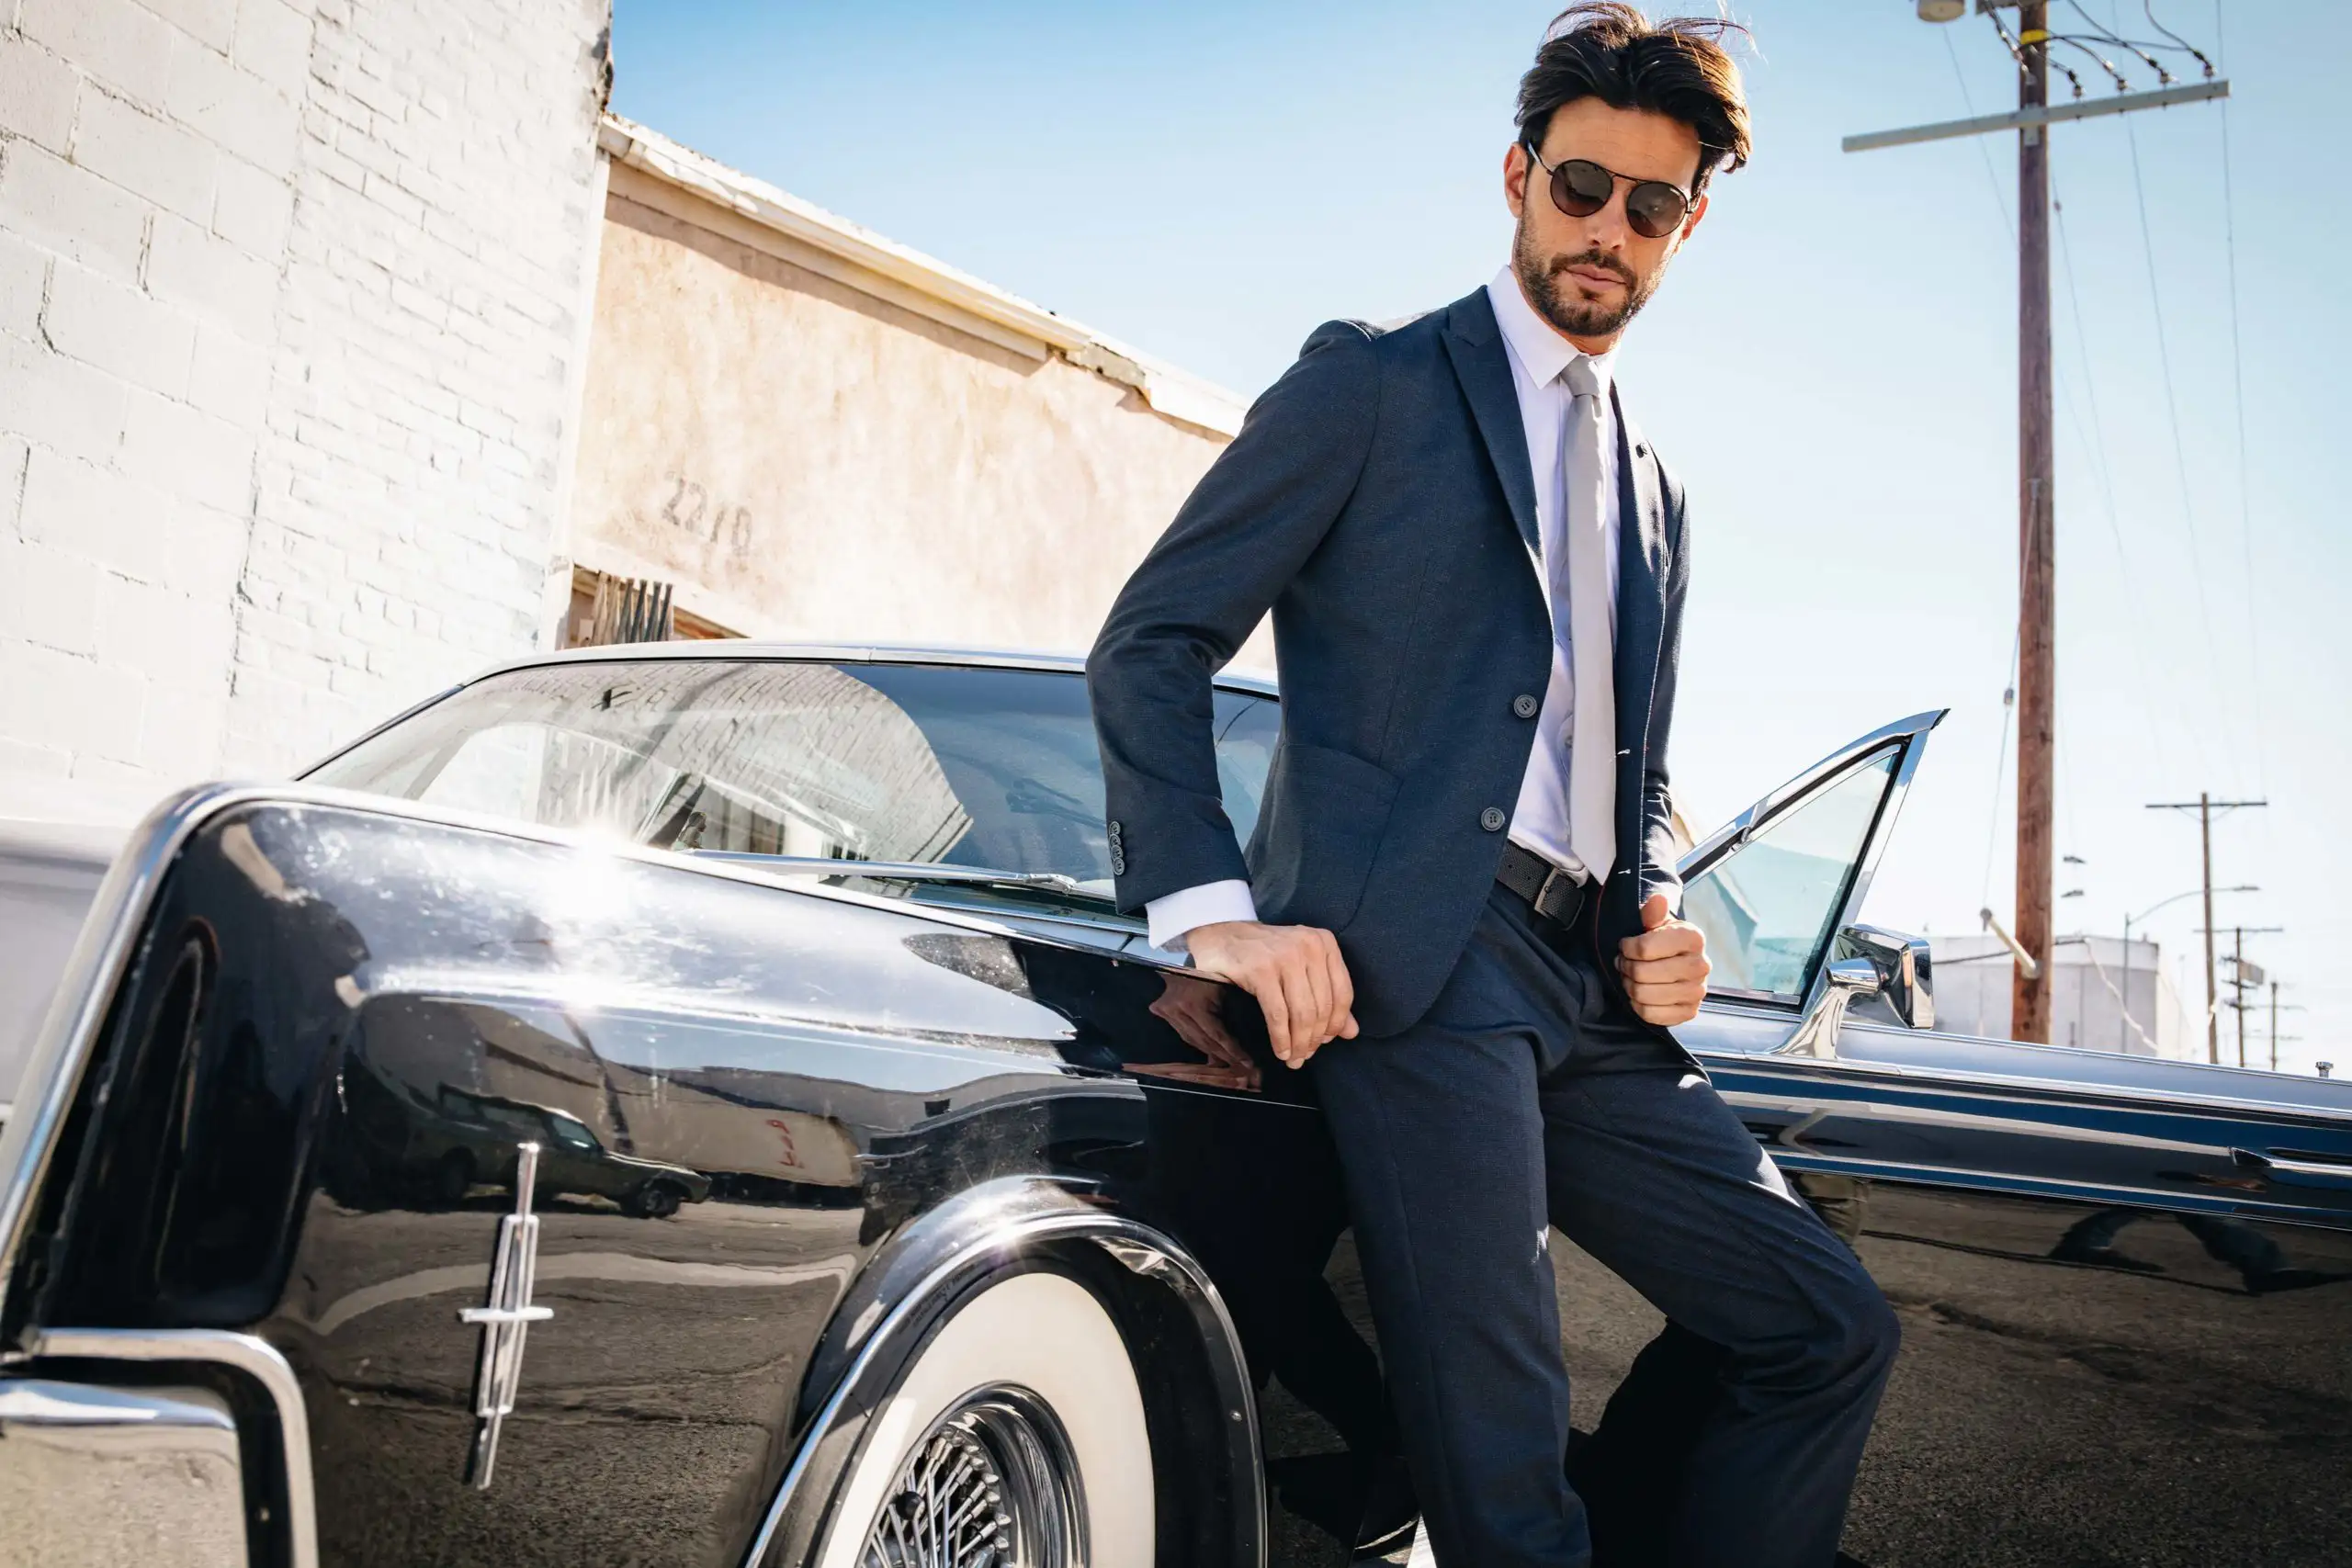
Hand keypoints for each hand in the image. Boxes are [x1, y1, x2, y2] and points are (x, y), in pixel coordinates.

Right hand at [1140, 973, 1261, 1091]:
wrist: (1193, 948)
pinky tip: (1212, 1052)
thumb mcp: (1226, 985)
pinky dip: (1199, 1042)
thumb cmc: (1215, 965)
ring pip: (1193, 1040)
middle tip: (1242, 1067)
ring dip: (1211, 1053)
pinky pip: (1183, 1033)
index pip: (1217, 1035)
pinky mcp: (1161, 1010)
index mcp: (1195, 1003)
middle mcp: (1178, 1009)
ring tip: (1229, 1062)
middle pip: (1204, 1041)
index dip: (1233, 1051)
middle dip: (1224, 1057)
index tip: (1247, 1062)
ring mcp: (1167, 1010)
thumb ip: (1236, 1009)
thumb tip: (1256, 1035)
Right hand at [1184, 920, 1358, 1068]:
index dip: (1336, 1024)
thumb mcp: (1302, 968)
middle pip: (1322, 1006)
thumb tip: (1352, 1033)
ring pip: (1302, 1013)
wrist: (1220, 938)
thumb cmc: (1264, 955)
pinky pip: (1278, 1014)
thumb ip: (1329, 996)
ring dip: (1299, 1042)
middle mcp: (1308, 946)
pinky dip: (1281, 1038)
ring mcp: (1284, 956)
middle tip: (1306, 1056)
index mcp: (1324, 942)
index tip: (1326, 1042)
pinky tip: (1280, 1050)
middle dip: (1315, 1038)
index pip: (1342, 992)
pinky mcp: (1261, 970)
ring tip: (1293, 1058)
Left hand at [1616, 891, 1709, 1026]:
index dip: (1627, 948)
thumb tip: (1658, 900)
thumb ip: (1653, 912)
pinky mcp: (1689, 1012)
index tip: (1626, 945)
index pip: (1644, 948)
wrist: (1677, 961)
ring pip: (1644, 995)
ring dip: (1629, 986)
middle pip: (1642, 974)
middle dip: (1626, 967)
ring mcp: (1697, 992)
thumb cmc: (1662, 940)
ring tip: (1630, 977)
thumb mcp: (1655, 922)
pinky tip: (1640, 994)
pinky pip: (1651, 1015)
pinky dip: (1638, 1005)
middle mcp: (1701, 965)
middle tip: (1624, 963)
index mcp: (1693, 938)